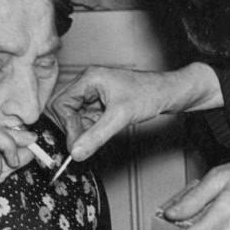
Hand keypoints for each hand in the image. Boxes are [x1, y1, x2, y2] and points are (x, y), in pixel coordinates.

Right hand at [48, 63, 221, 161]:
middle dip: (72, 128)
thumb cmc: (150, 94)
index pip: (61, 103)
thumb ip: (96, 136)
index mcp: (89, 78)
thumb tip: (76, 151)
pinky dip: (90, 129)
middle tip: (81, 144)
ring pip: (75, 116)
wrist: (168, 93)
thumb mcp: (120, 117)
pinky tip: (101, 133)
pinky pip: (86, 118)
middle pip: (65, 109)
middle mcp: (89, 83)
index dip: (67, 125)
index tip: (75, 144)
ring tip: (96, 137)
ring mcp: (94, 93)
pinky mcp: (101, 102)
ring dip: (82, 130)